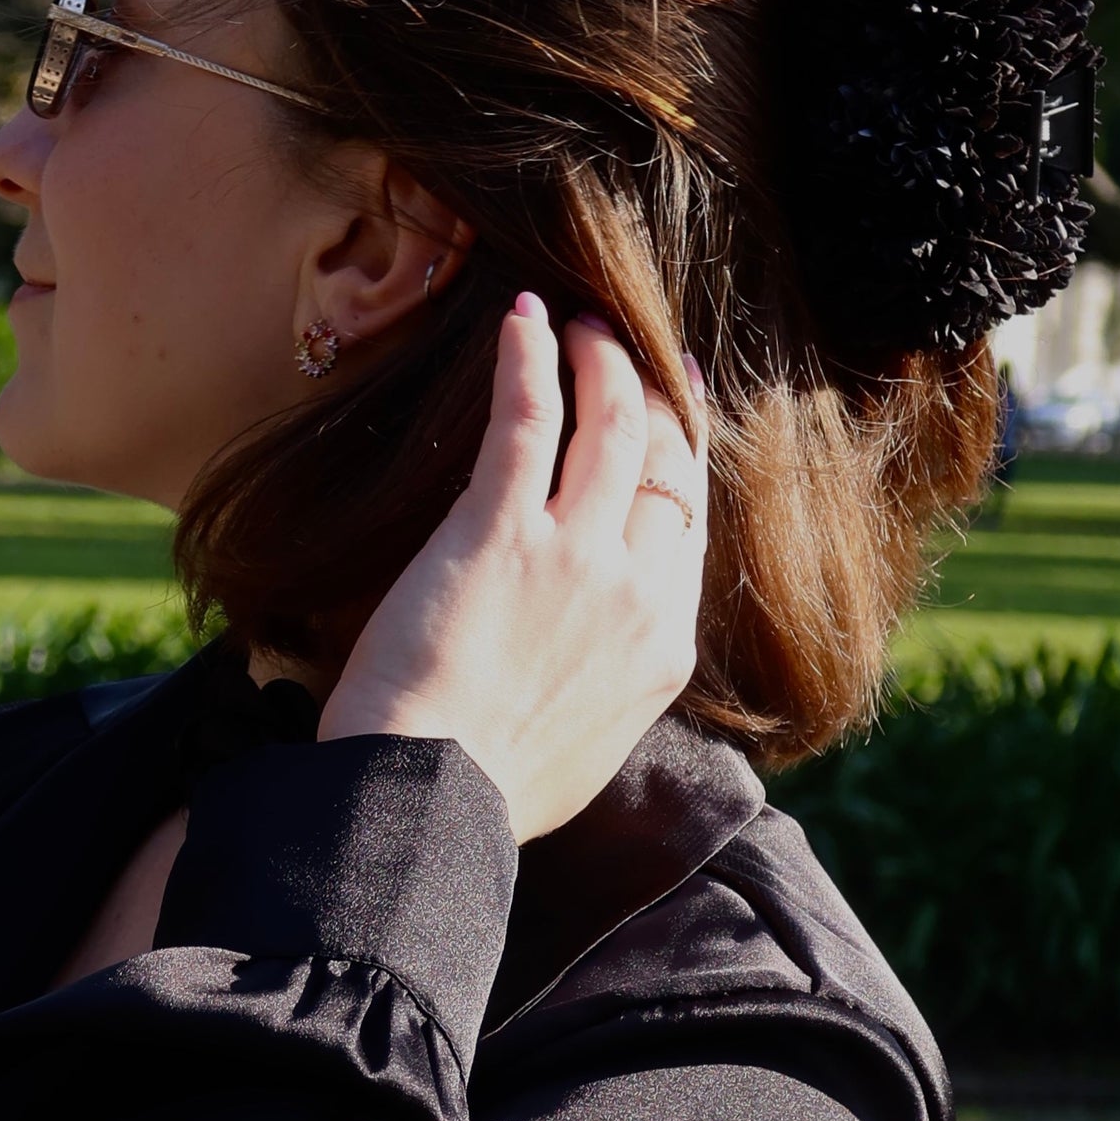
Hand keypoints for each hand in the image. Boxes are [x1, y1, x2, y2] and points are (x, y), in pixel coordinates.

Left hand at [320, 294, 707, 841]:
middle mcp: (637, 592)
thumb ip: (606, 690)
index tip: (679, 414)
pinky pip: (528, 420)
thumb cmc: (488, 794)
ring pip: (613, 427)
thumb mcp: (584, 750)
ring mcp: (576, 556)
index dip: (685, 459)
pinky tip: (522, 321)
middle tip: (630, 349)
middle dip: (653, 394)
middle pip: (665, 465)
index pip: (688, 529)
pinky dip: (530, 361)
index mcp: (661, 649)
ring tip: (581, 324)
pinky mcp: (501, 531)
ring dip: (602, 362)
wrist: (430, 800)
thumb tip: (591, 673)